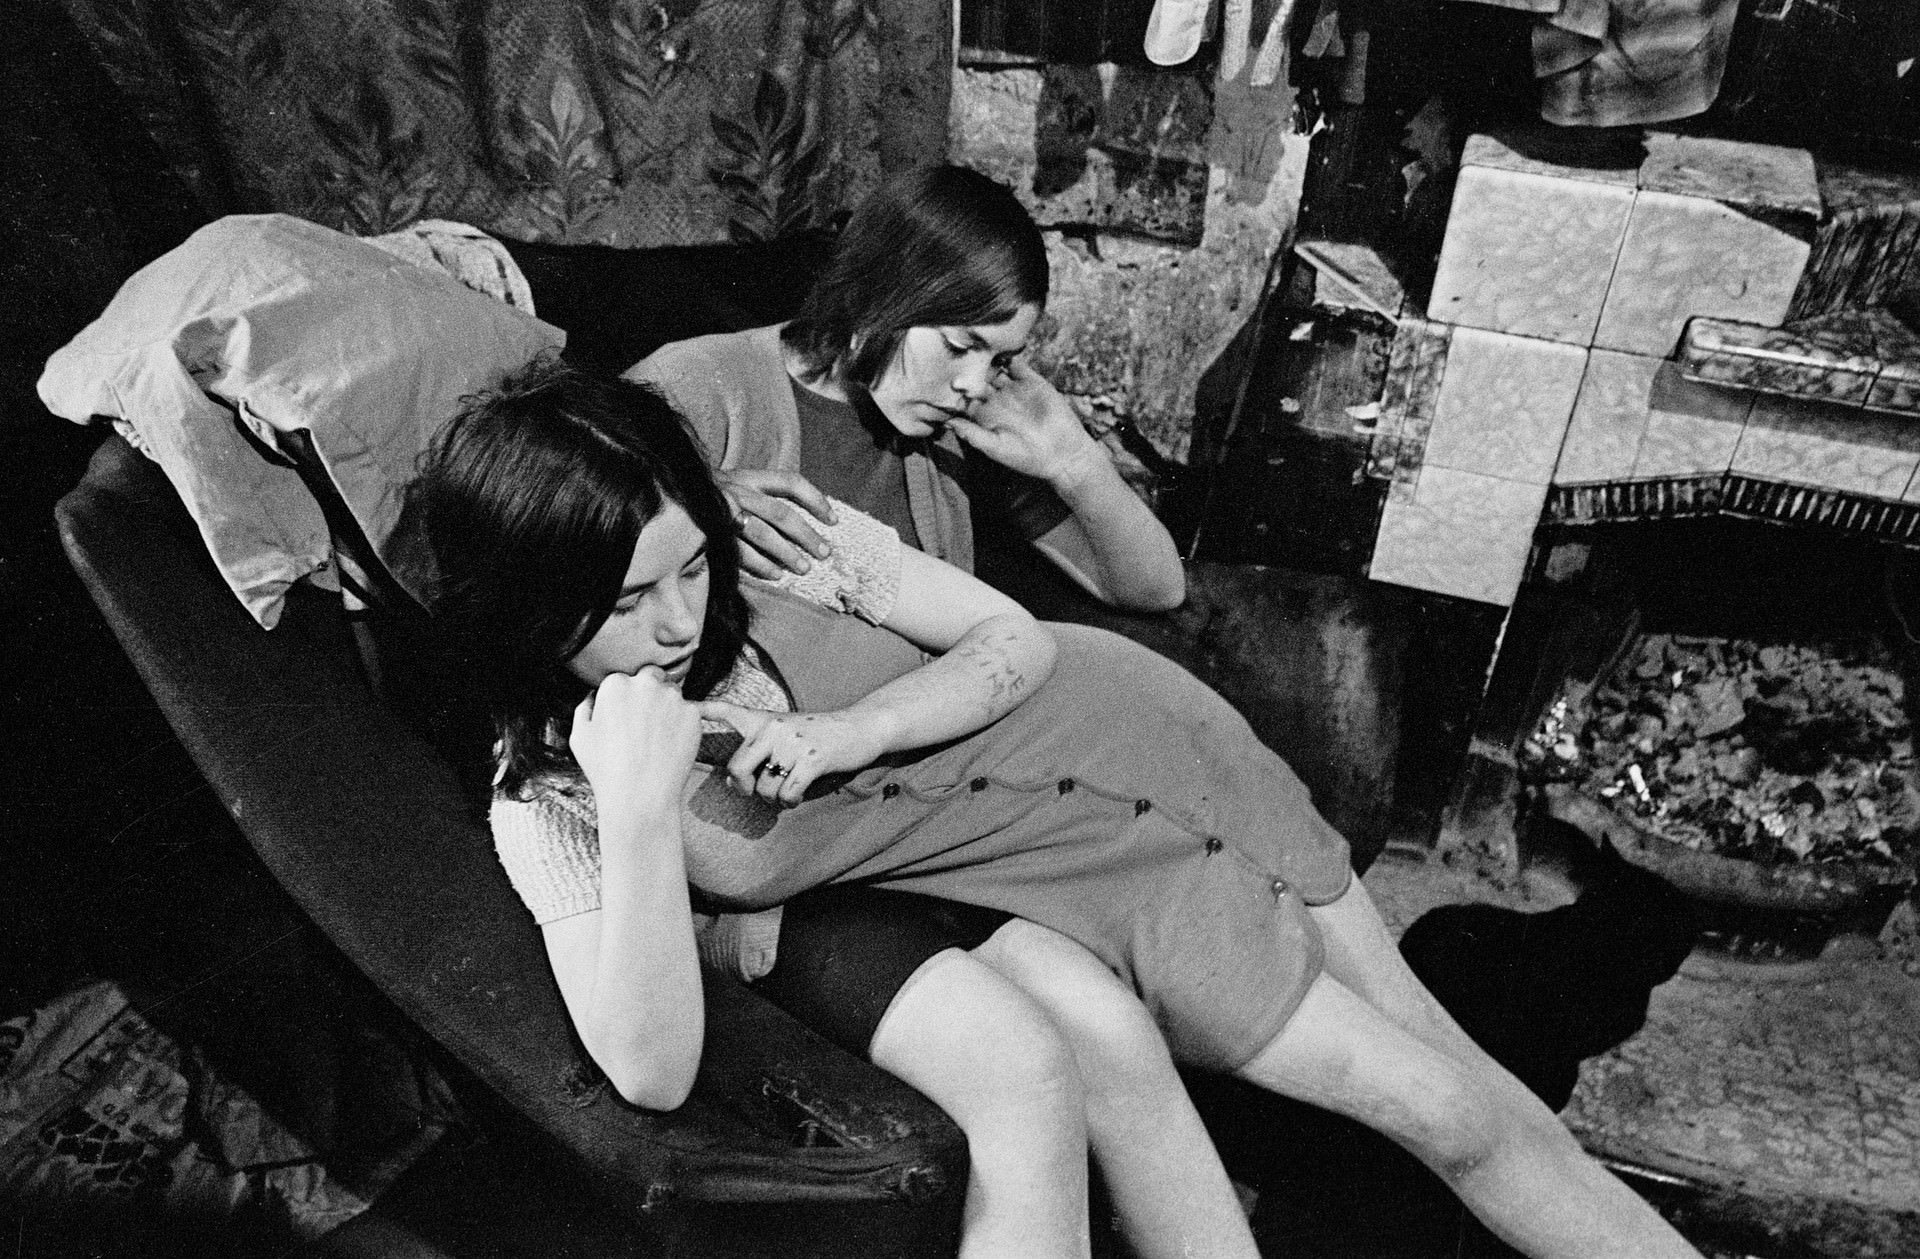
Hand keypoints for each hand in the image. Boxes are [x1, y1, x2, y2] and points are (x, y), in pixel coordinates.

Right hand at [569, 669, 700, 816]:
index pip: (624, 679)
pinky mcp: (693, 713)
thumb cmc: (606, 770)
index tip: (626, 718)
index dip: (625, 699)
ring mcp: (672, 698)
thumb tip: (593, 696)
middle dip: (649, 692)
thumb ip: (585, 708)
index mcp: (616, 685)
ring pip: (672, 693)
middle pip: (651, 677)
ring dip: (667, 707)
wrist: (640, 796)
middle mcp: (645, 684)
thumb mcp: (580, 737)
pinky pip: (690, 712)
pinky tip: (671, 745)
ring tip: (657, 738)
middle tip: (646, 722)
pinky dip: (683, 724)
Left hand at [697, 700, 886, 805]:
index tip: (687, 707)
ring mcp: (793, 743)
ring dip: (774, 800)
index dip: (705, 710)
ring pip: (764, 789)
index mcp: (764, 721)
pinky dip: (790, 802)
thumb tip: (731, 779)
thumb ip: (759, 748)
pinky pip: (787, 794)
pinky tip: (797, 796)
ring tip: (786, 792)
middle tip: (756, 791)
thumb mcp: (786, 731)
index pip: (728, 711)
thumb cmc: (818, 736)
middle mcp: (774, 728)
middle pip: (736, 769)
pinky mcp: (812, 759)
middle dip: (744, 789)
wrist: (860, 728)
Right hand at [717, 468, 835, 580]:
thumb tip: (798, 523)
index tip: (833, 520)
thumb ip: (761, 495)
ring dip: (787, 553)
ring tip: (805, 568)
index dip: (815, 499)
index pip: (790, 483)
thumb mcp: (734, 484)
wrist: (664, 497)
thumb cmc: (709, 496)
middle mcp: (739, 492)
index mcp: (749, 478)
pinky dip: (761, 565)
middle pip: (781, 513)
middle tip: (825, 553)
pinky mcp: (713, 533)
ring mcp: (724, 512)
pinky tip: (776, 575)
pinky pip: (742, 552)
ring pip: (763, 534)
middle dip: (806, 534)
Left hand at [945, 359, 1102, 490]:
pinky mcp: (1031, 381)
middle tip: (956, 361)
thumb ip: (971, 434)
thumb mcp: (995, 447)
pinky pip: (1016, 364)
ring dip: (984, 361)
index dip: (955, 391)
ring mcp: (1014, 390)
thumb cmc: (1026, 457)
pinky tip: (998, 350)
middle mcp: (997, 401)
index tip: (944, 382)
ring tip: (974, 352)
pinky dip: (1007, 355)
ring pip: (994, 369)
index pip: (964, 398)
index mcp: (985, 417)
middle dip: (967, 371)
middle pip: (976, 380)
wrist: (1063, 453)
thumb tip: (947, 422)